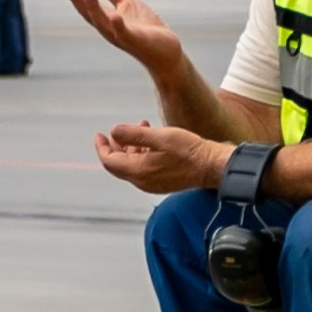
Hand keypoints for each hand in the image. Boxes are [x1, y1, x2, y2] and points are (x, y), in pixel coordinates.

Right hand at [57, 0, 182, 71]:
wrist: (166, 53)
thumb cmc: (145, 30)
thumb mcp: (126, 3)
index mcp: (105, 19)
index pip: (84, 4)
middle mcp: (108, 29)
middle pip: (88, 13)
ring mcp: (122, 36)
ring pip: (103, 22)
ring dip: (93, 8)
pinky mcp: (137, 41)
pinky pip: (126, 34)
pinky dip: (119, 26)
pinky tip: (115, 16)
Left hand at [93, 119, 229, 197]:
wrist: (211, 166)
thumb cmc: (188, 150)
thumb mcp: (160, 137)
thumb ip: (133, 135)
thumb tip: (113, 132)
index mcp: (139, 171)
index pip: (110, 161)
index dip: (102, 147)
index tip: (99, 134)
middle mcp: (143, 181)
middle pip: (119, 165)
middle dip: (114, 147)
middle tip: (113, 133)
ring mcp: (153, 184)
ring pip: (132, 166)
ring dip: (130, 148)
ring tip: (139, 128)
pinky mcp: (162, 182)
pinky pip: (144, 169)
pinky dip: (142, 154)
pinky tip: (152, 141)